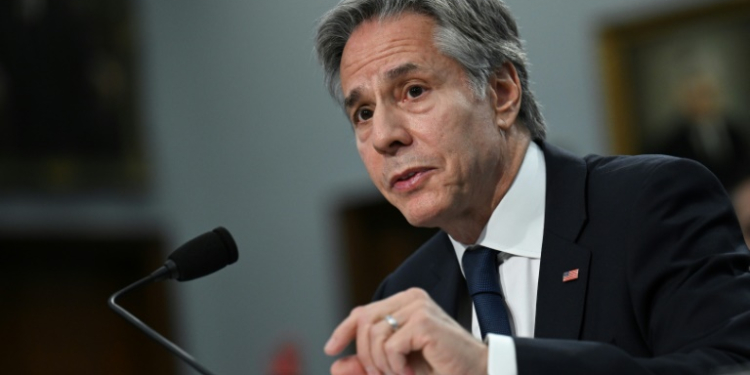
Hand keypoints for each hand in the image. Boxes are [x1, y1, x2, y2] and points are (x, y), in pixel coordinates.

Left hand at [324, 288, 487, 374]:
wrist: (476, 373)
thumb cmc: (440, 368)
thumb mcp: (396, 367)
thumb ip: (368, 365)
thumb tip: (335, 366)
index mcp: (405, 302)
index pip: (363, 312)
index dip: (343, 331)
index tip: (330, 350)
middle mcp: (411, 298)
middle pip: (364, 322)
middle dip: (366, 355)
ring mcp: (418, 307)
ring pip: (374, 335)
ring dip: (381, 364)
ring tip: (399, 374)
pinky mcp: (423, 321)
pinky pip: (390, 345)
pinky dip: (394, 365)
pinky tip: (410, 373)